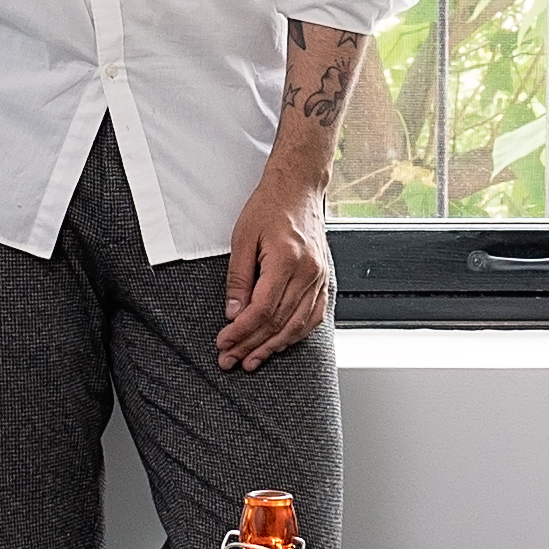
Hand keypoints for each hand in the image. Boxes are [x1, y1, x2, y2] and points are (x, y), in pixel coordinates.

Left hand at [219, 173, 331, 368]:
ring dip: (273, 346)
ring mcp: (320, 277)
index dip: (242, 331)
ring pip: (297, 324)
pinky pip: (313, 316)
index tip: (224, 342)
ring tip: (253, 359)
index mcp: (287, 260)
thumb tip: (233, 312)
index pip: (262, 310)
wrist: (298, 189)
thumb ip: (238, 278)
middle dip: (252, 345)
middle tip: (232, 359)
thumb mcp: (242, 238)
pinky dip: (296, 334)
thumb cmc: (270, 207)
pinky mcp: (324, 279)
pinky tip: (280, 343)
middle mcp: (308, 272)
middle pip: (279, 322)